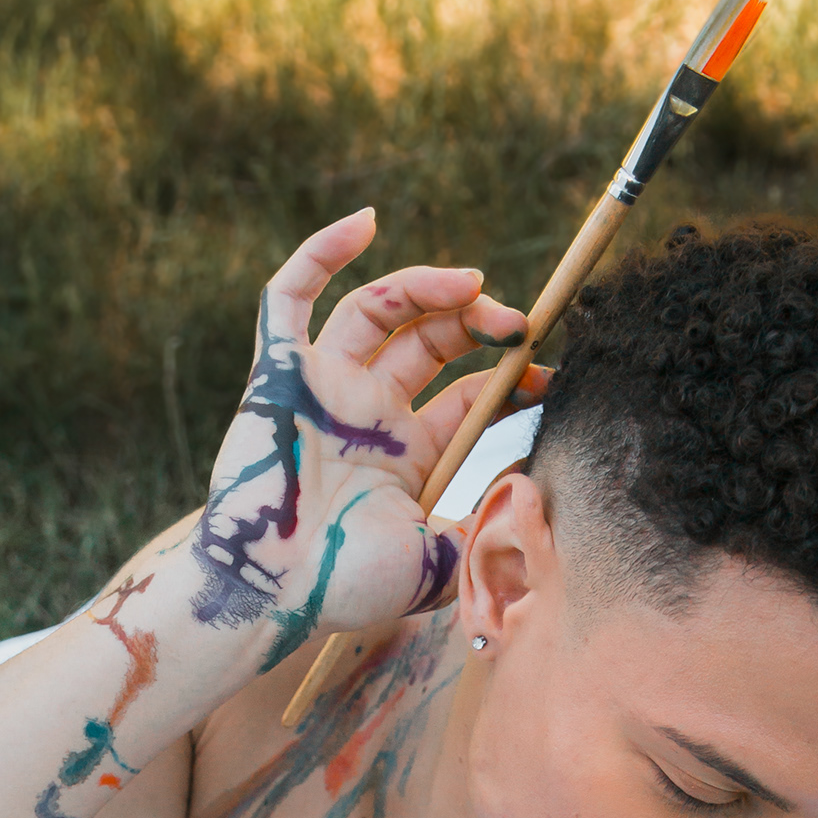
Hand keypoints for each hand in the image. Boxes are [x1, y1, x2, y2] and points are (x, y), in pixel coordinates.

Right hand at [190, 210, 542, 669]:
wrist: (271, 594)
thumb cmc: (344, 588)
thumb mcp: (435, 565)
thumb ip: (480, 535)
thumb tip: (529, 509)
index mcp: (409, 455)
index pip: (471, 393)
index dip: (514, 376)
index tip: (546, 375)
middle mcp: (369, 414)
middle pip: (431, 339)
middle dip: (476, 322)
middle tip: (513, 323)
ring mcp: (324, 389)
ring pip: (377, 309)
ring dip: (426, 284)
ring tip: (471, 282)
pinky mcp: (278, 374)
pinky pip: (290, 298)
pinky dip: (321, 253)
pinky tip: (364, 223)